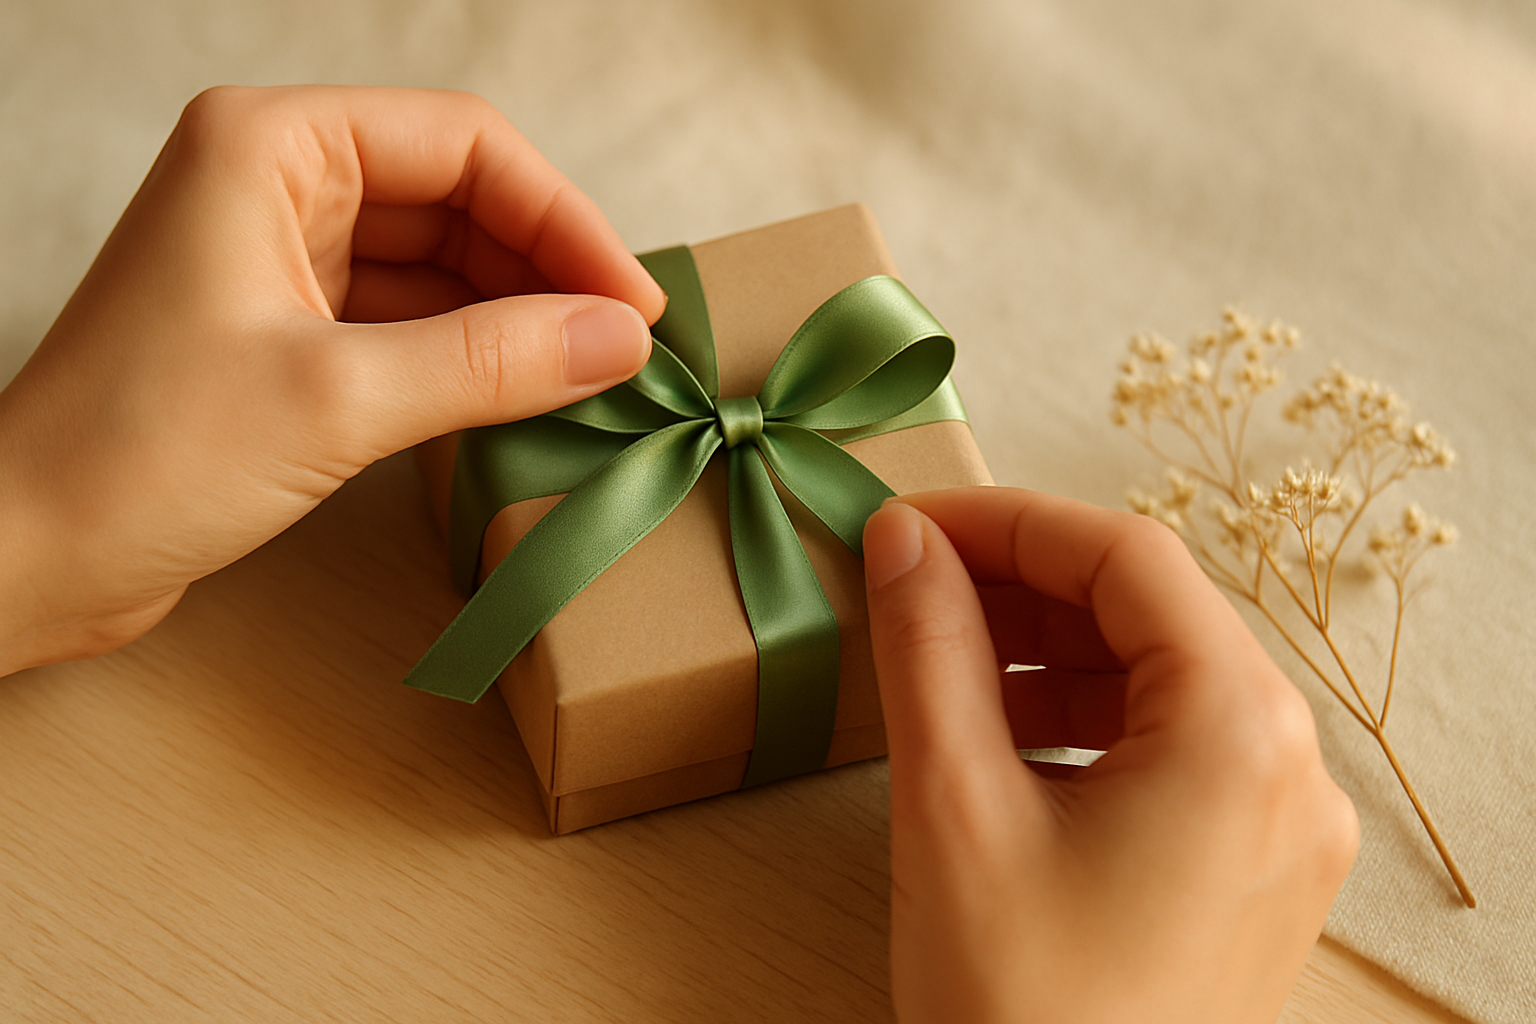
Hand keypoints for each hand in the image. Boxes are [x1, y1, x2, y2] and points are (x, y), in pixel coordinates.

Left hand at [0, 85, 663, 675]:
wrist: (27, 559)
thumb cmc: (140, 455)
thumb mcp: (339, 399)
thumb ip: (493, 361)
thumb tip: (621, 340)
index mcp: (272, 146)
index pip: (463, 146)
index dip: (564, 219)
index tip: (633, 303)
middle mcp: (279, 183)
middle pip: (461, 199)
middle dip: (549, 270)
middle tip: (627, 349)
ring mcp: (284, 259)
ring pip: (443, 265)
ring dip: (519, 318)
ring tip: (595, 377)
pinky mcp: (292, 332)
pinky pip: (413, 322)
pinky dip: (474, 357)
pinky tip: (530, 397)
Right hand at [862, 487, 1357, 1023]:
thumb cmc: (1022, 1011)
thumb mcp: (954, 808)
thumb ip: (928, 651)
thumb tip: (902, 543)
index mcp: (1241, 734)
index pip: (1129, 560)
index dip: (1010, 523)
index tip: (913, 525)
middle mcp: (1288, 770)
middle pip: (1152, 615)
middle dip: (1023, 587)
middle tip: (914, 582)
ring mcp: (1278, 828)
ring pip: (1159, 682)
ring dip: (1047, 654)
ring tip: (941, 661)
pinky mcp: (1246, 874)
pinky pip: (1168, 753)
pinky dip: (1081, 723)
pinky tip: (997, 737)